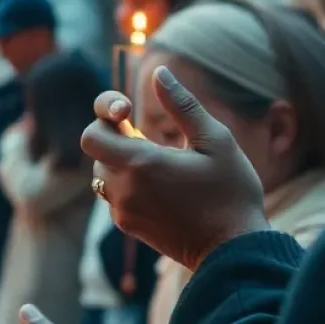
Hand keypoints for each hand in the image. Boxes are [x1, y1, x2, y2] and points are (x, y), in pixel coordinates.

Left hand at [81, 65, 267, 271]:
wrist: (234, 251)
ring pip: (102, 174)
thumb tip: (160, 72)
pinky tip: (160, 185)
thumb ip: (182, 104)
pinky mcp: (130, 227)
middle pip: (95, 152)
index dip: (104, 119)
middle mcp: (125, 190)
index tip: (129, 117)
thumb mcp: (215, 140)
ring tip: (156, 161)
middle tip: (147, 137)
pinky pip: (113, 196)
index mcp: (141, 164)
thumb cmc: (231, 192)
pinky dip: (126, 184)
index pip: (90, 137)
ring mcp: (124, 212)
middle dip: (114, 138)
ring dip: (119, 161)